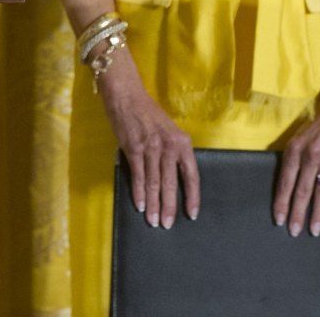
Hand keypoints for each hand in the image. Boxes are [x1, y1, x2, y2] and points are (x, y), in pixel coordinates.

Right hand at [99, 67, 199, 228]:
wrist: (126, 95)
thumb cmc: (148, 112)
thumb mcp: (168, 130)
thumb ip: (172, 151)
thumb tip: (172, 177)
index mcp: (182, 142)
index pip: (191, 175)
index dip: (192, 196)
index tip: (191, 214)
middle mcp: (168, 146)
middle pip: (170, 183)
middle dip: (169, 207)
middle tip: (166, 225)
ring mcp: (150, 148)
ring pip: (154, 183)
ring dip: (153, 204)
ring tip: (152, 221)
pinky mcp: (133, 148)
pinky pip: (138, 175)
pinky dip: (138, 192)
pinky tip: (139, 205)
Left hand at [273, 92, 319, 236]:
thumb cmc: (317, 123)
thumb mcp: (298, 136)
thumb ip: (294, 157)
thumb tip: (287, 182)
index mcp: (294, 149)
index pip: (285, 181)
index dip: (281, 201)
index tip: (278, 218)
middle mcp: (310, 156)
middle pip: (301, 190)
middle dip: (297, 213)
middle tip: (293, 232)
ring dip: (316, 214)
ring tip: (313, 231)